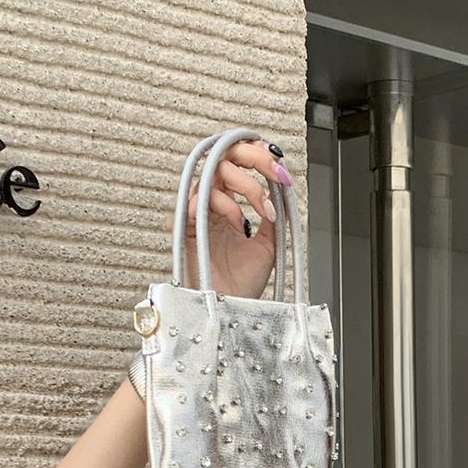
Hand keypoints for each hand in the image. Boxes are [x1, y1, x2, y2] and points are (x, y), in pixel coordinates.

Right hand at [181, 136, 292, 300]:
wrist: (231, 311)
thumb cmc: (242, 285)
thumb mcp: (269, 243)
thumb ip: (273, 214)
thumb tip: (283, 187)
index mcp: (227, 204)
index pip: (237, 164)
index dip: (257, 155)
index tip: (280, 165)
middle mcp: (210, 204)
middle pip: (223, 156)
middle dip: (253, 156)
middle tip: (274, 169)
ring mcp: (196, 213)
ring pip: (215, 172)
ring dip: (247, 186)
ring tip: (262, 212)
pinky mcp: (184, 226)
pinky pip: (200, 199)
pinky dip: (226, 205)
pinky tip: (240, 225)